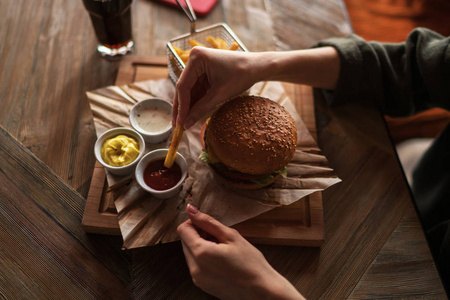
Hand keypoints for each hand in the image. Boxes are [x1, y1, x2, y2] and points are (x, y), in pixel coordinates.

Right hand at [172, 47, 260, 128]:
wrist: (257, 67)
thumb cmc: (241, 75)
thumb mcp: (220, 94)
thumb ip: (201, 109)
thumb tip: (185, 124)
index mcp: (196, 58)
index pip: (183, 86)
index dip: (181, 106)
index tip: (179, 122)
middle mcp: (194, 59)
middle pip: (183, 88)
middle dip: (182, 107)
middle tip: (176, 125)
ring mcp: (198, 65)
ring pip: (189, 90)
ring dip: (188, 106)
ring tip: (184, 123)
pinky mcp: (204, 72)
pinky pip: (197, 88)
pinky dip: (196, 101)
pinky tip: (192, 114)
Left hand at [177, 204, 304, 299]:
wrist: (261, 291)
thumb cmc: (251, 264)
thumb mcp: (231, 236)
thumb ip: (208, 222)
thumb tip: (191, 210)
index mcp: (201, 253)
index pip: (183, 229)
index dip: (194, 222)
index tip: (208, 224)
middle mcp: (194, 268)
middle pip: (185, 241)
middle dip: (197, 234)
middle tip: (219, 236)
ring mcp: (197, 279)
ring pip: (189, 253)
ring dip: (200, 246)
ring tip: (222, 249)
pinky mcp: (202, 285)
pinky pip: (195, 265)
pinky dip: (204, 258)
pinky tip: (221, 260)